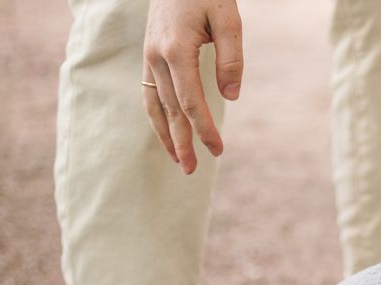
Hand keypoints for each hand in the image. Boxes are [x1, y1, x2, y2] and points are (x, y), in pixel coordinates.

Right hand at [142, 0, 244, 173]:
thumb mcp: (227, 19)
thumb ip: (231, 58)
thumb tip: (231, 97)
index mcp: (176, 49)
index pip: (190, 100)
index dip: (204, 128)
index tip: (217, 150)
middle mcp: (157, 56)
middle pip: (171, 109)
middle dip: (182, 142)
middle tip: (192, 171)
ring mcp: (149, 56)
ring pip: (155, 104)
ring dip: (166, 136)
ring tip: (179, 162)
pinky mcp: (149, 56)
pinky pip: (150, 93)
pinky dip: (157, 117)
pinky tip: (168, 135)